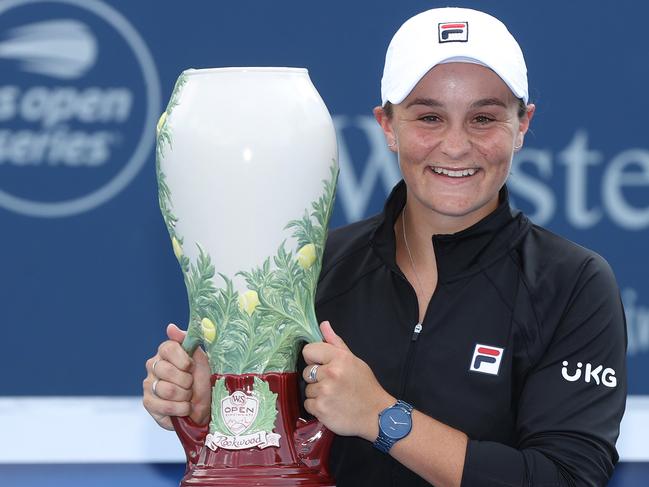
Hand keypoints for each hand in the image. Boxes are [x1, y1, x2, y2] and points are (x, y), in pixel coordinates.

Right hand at [142, 323, 210, 429]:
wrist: (206, 406)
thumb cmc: (203, 381)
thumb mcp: (201, 359)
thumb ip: (188, 340)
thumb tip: (170, 327)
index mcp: (166, 352)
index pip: (167, 348)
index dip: (183, 360)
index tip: (191, 367)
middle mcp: (154, 366)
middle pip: (166, 370)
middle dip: (186, 381)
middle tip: (191, 385)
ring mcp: (149, 384)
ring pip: (166, 390)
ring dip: (185, 396)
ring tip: (188, 396)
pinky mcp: (148, 403)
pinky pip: (163, 406)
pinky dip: (180, 409)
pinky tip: (184, 408)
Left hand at [302, 321, 393, 440]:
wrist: (376, 415)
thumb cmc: (365, 386)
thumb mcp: (354, 360)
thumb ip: (335, 342)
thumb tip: (323, 325)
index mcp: (339, 358)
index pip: (309, 351)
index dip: (314, 359)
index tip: (323, 365)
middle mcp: (330, 373)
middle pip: (306, 372)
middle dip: (317, 378)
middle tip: (334, 384)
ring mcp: (324, 392)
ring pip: (307, 389)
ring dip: (318, 394)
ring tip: (334, 396)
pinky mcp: (321, 409)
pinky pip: (308, 404)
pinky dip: (317, 407)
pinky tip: (331, 406)